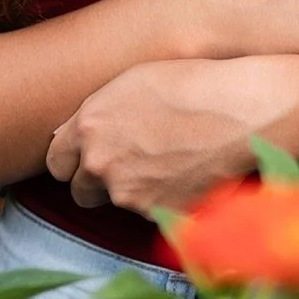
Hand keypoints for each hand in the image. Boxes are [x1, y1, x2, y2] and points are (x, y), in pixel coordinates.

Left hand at [45, 56, 298, 214]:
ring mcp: (130, 194)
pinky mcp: (161, 216)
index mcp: (89, 126)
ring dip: (135, 189)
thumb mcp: (133, 82)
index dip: (72, 161)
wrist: (243, 110)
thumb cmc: (194, 83)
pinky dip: (165, 201)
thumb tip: (76, 136)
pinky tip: (187, 174)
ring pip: (119, 202)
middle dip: (99, 181)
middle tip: (130, 162)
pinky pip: (153, 214)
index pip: (56, 162)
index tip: (86, 158)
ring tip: (171, 160)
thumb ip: (96, 114)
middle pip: (81, 191)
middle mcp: (101, 164)